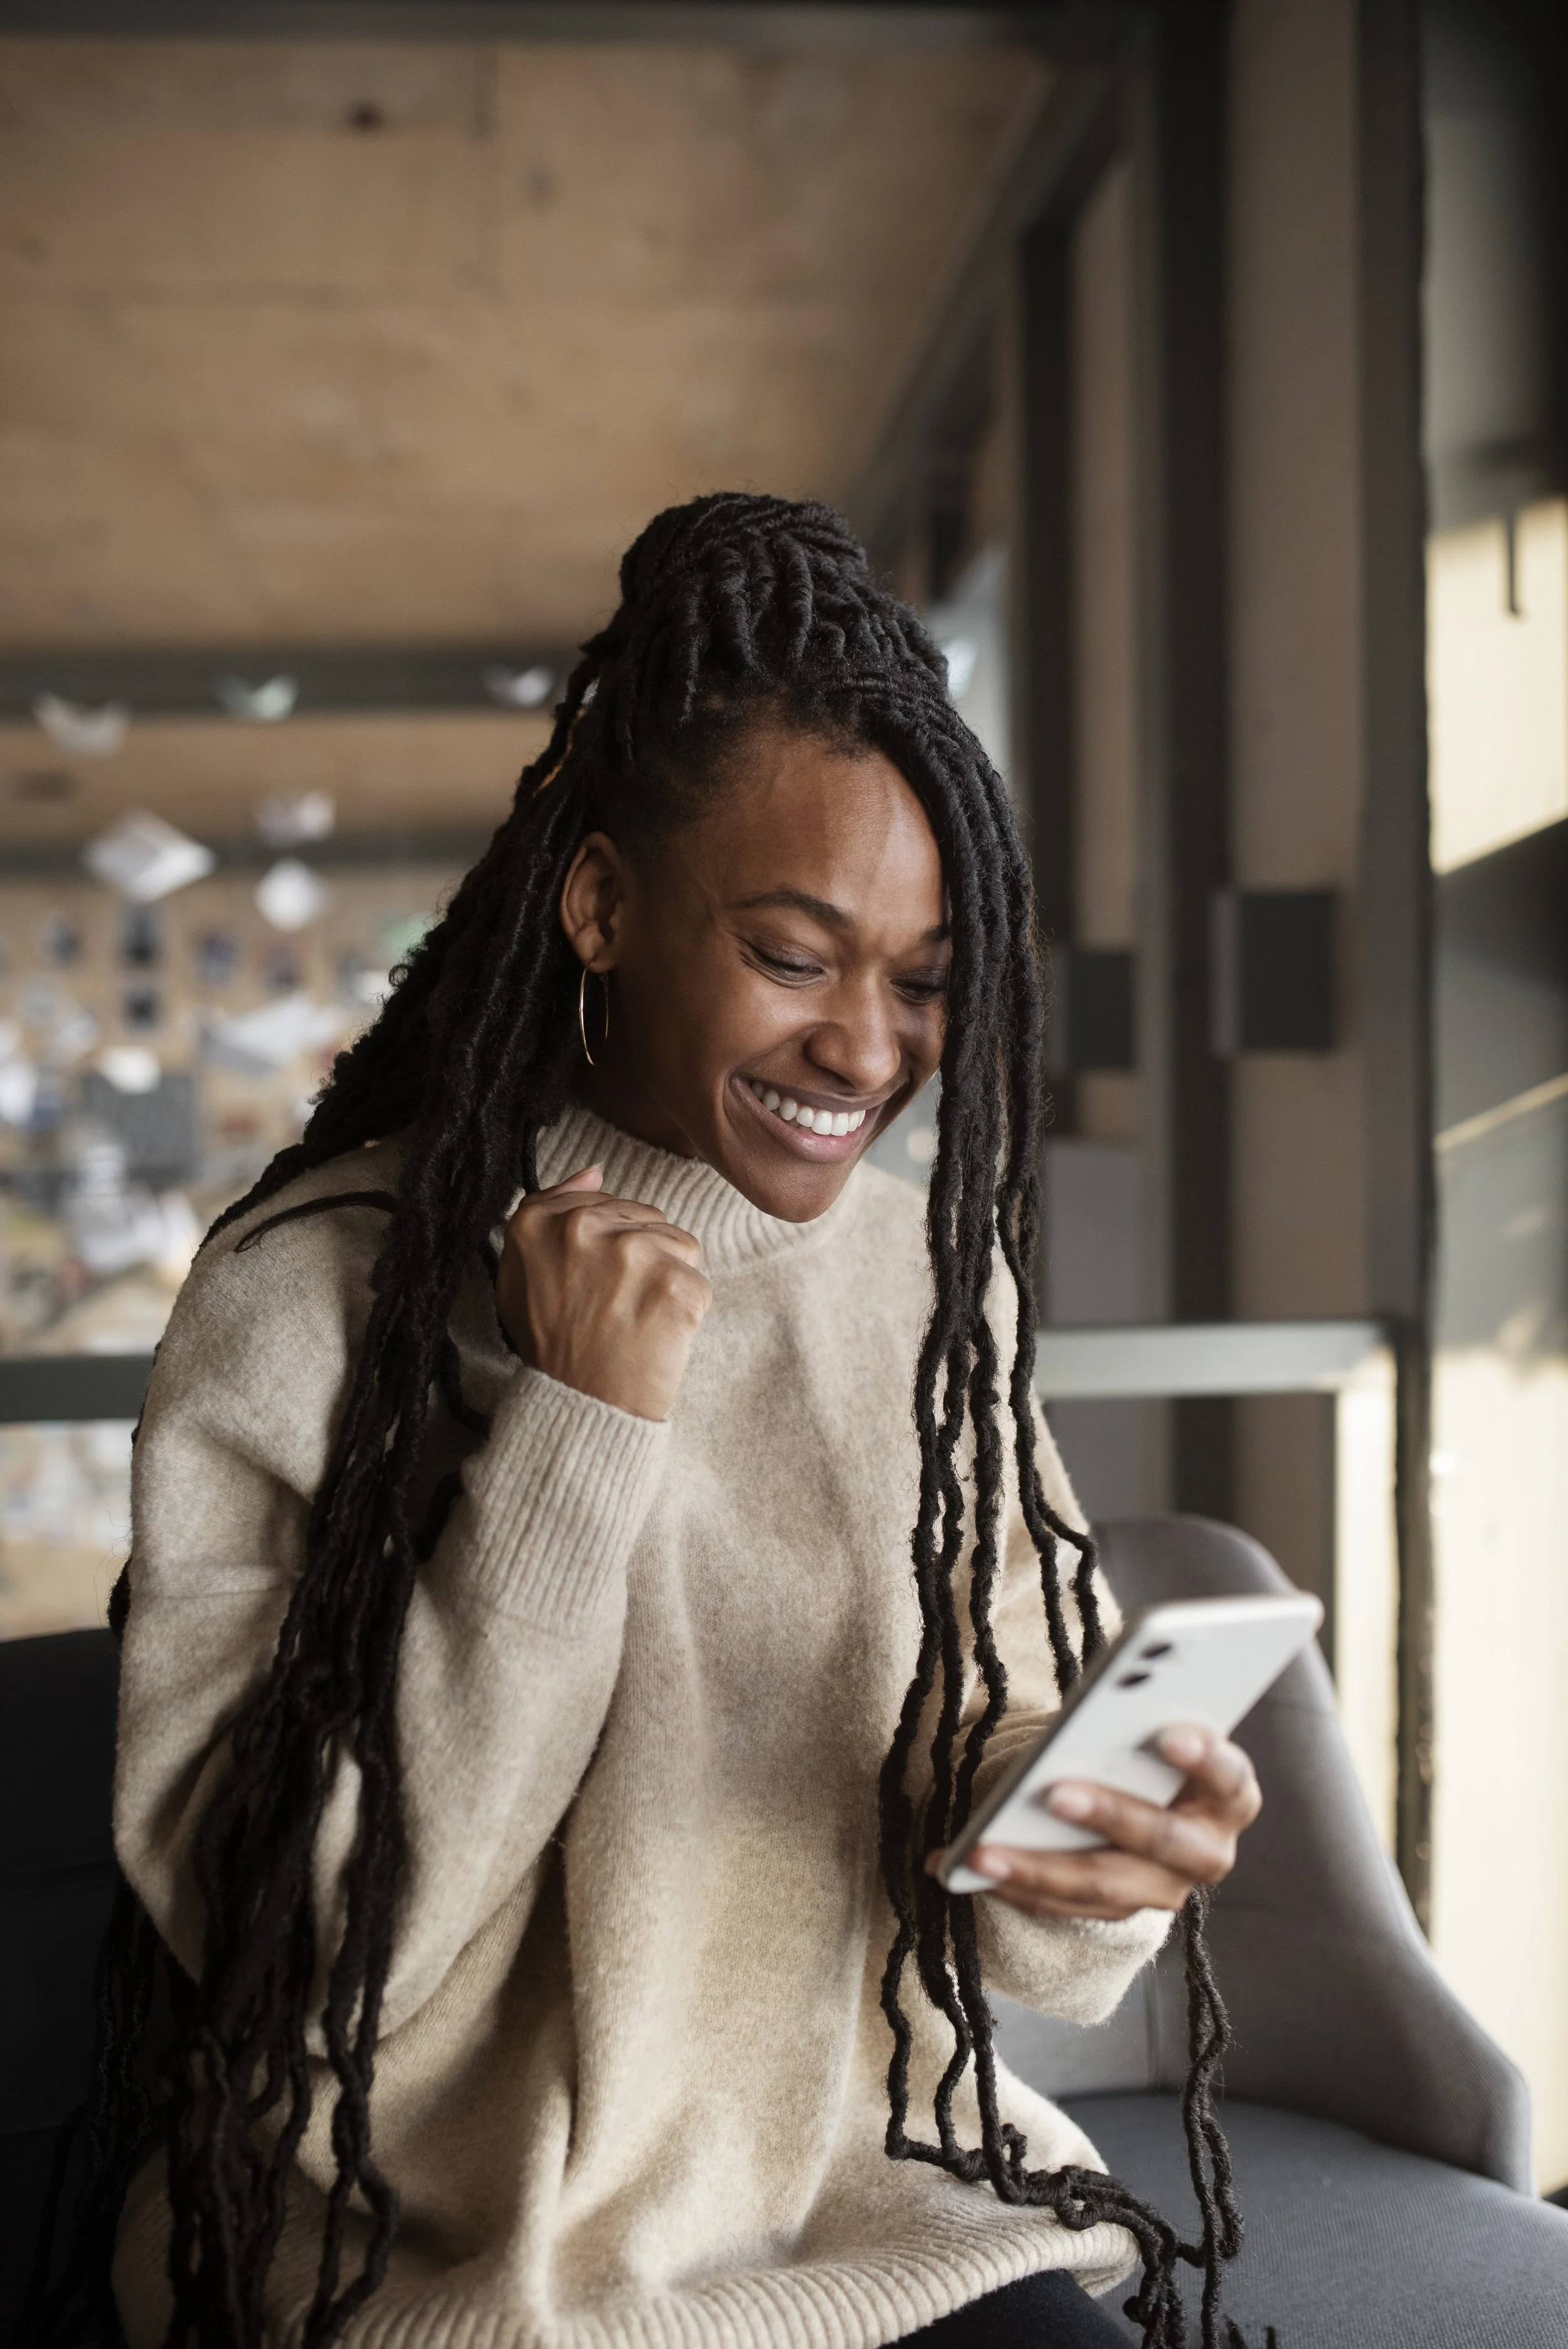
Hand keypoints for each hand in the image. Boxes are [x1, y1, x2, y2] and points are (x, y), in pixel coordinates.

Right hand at [496, 1165, 711, 1421]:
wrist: (581, 1408)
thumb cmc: (553, 1345)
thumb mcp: (520, 1274)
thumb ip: (549, 1212)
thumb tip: (593, 1171)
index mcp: (536, 1220)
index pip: (599, 1200)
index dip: (605, 1241)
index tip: (595, 1278)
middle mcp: (582, 1226)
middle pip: (643, 1217)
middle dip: (640, 1257)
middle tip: (614, 1305)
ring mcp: (632, 1252)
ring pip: (677, 1243)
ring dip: (666, 1278)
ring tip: (635, 1318)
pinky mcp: (676, 1282)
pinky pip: (698, 1279)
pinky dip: (685, 1309)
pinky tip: (656, 1333)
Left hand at [931, 1727, 1260, 1921]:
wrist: (1150, 1801)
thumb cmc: (1151, 1750)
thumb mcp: (1155, 1729)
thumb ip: (1139, 1720)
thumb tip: (1103, 1700)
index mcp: (1229, 1793)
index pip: (1230, 1776)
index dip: (1205, 1758)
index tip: (1168, 1733)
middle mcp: (1207, 1850)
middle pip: (1164, 1841)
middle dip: (1110, 1815)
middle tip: (1055, 1793)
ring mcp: (1163, 1889)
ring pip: (1105, 1888)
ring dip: (1040, 1869)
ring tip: (982, 1852)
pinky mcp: (1119, 1914)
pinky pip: (1065, 1907)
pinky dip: (1015, 1886)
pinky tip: (965, 1865)